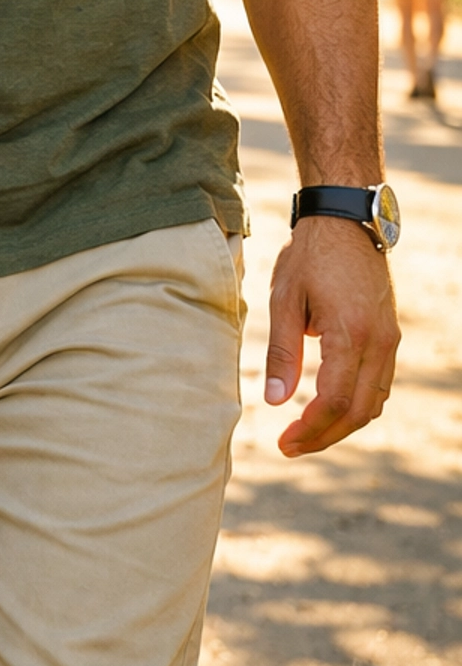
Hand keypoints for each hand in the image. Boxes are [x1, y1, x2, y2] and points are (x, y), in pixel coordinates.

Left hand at [263, 214, 399, 455]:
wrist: (346, 220)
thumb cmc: (309, 255)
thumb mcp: (284, 299)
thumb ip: (282, 352)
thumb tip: (274, 401)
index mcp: (351, 333)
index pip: (335, 401)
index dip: (310, 429)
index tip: (284, 441)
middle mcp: (379, 342)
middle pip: (359, 412)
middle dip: (325, 437)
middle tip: (291, 445)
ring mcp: (390, 340)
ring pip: (374, 403)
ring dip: (342, 425)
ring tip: (306, 432)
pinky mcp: (391, 335)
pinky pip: (380, 385)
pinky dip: (357, 405)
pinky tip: (330, 406)